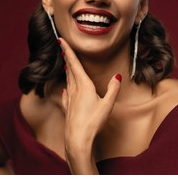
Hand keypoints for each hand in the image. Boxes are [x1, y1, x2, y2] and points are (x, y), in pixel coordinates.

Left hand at [58, 38, 121, 173]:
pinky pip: (66, 94)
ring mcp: (70, 99)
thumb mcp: (107, 104)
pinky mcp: (68, 108)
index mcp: (84, 85)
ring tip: (67, 64)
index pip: (74, 64)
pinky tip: (65, 90)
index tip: (60, 40)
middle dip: (67, 58)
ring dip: (67, 71)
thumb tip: (117, 76)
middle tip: (62, 47)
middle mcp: (75, 90)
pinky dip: (66, 88)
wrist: (77, 138)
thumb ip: (113, 89)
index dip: (68, 51)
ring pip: (68, 81)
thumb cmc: (93, 121)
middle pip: (70, 70)